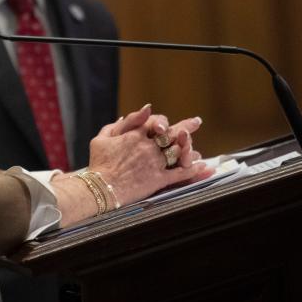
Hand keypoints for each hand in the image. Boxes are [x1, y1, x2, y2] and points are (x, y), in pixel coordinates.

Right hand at [86, 106, 209, 205]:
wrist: (100, 187)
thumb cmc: (99, 163)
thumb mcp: (102, 138)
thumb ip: (120, 125)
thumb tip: (131, 114)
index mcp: (135, 135)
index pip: (155, 121)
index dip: (164, 120)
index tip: (167, 118)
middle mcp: (148, 146)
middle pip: (171, 133)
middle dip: (186, 126)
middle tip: (196, 122)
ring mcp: (155, 162)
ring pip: (178, 151)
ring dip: (188, 148)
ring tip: (195, 147)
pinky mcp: (158, 179)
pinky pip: (180, 173)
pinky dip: (193, 170)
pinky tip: (202, 166)